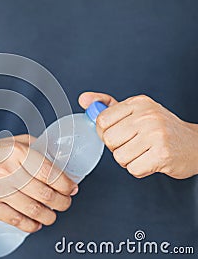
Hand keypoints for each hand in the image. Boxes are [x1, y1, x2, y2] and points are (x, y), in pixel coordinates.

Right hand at [0, 135, 77, 232]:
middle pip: (46, 194)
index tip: (71, 188)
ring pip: (34, 211)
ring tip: (52, 214)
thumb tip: (60, 160)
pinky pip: (16, 221)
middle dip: (62, 202)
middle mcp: (8, 171)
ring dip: (49, 216)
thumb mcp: (15, 142)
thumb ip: (38, 148)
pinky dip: (31, 225)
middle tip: (65, 202)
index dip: (66, 185)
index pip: (51, 173)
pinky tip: (36, 223)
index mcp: (18, 153)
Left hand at [79, 92, 197, 178]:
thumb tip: (84, 100)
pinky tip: (150, 161)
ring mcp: (156, 134)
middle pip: (109, 140)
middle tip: (133, 144)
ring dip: (128, 160)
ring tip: (143, 152)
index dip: (105, 132)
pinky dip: (139, 169)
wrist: (195, 144)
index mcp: (139, 103)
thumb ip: (107, 105)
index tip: (118, 133)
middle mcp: (147, 115)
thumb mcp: (135, 110)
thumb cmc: (161, 129)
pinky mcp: (162, 154)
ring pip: (119, 157)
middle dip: (117, 147)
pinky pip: (133, 169)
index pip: (102, 120)